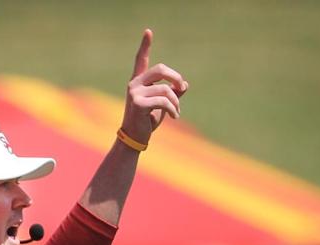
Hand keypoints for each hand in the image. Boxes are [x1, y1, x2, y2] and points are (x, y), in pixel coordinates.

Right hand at [120, 28, 187, 144]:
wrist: (135, 138)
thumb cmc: (147, 121)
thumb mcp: (162, 105)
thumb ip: (173, 93)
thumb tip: (185, 85)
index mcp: (139, 82)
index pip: (141, 60)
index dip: (145, 45)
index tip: (148, 31)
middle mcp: (134, 84)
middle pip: (161, 70)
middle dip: (176, 78)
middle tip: (182, 89)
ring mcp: (135, 94)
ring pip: (166, 89)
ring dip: (176, 101)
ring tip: (177, 111)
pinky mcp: (138, 104)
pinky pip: (164, 101)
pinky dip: (174, 109)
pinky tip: (174, 116)